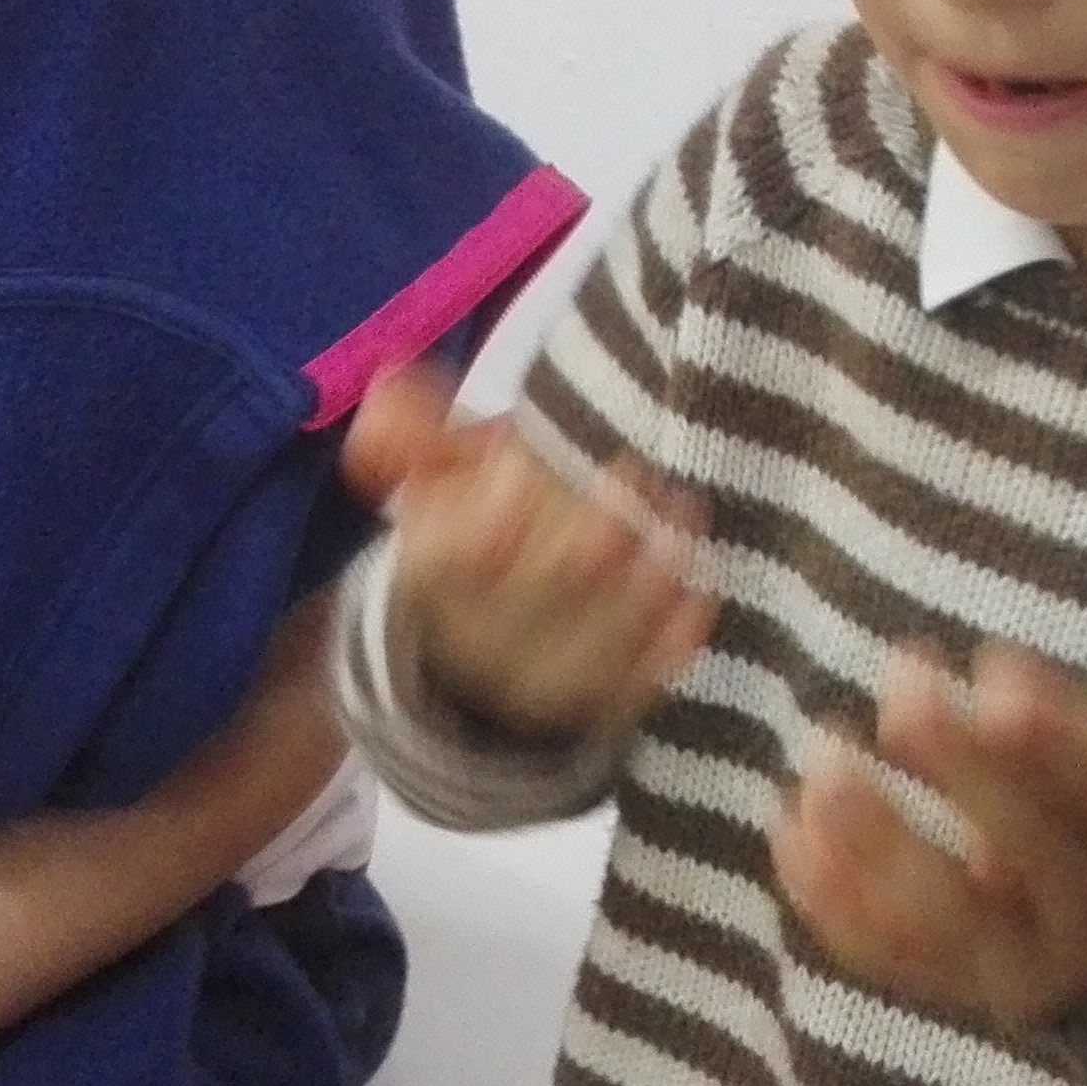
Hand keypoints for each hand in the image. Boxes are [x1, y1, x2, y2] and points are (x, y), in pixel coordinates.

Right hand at [345, 363, 715, 743]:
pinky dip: (669, 643)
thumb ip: (415, 433)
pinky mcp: (596, 703)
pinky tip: (698, 598)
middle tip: (630, 476)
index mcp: (435, 576)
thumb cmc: (475, 532)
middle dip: (585, 535)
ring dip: (642, 582)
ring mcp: (540, 679)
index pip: (447, 558)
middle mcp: (481, 637)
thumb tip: (388, 382)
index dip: (486, 520)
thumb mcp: (442, 480)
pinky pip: (635, 685)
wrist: (480, 649)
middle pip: (533, 593)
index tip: (517, 471)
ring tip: (682, 522)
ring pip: (589, 643)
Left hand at [769, 594, 1086, 1032]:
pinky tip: (785, 826)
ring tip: (817, 764)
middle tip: (898, 680)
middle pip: (1020, 841)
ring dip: (870, 841)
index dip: (1049, 733)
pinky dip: (830, 900)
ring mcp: (1025, 958)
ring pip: (940, 913)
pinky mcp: (968, 987)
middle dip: (955, 761)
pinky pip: (890, 955)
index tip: (990, 665)